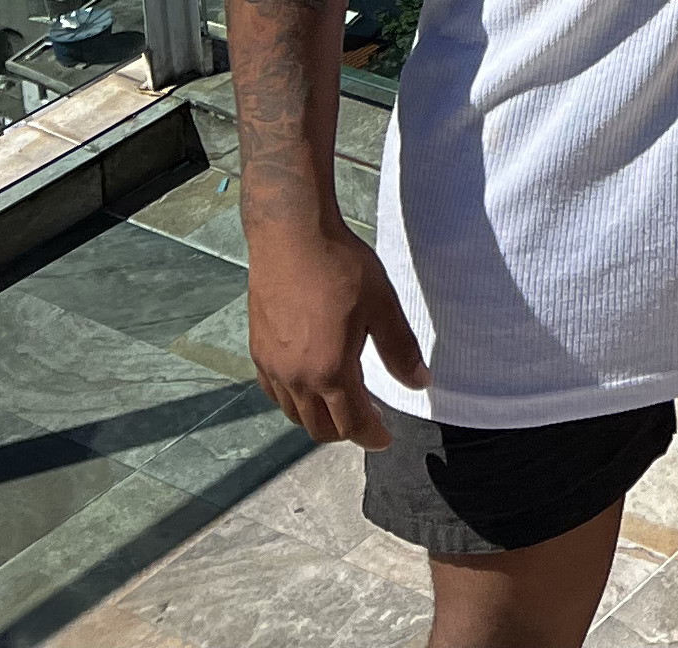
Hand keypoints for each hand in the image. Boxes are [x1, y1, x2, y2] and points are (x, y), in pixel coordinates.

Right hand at [248, 223, 424, 448]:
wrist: (291, 237)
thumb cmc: (341, 268)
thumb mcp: (382, 305)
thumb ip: (400, 350)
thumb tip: (419, 383)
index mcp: (330, 372)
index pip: (351, 423)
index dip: (372, 436)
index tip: (385, 439)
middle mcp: (296, 379)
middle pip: (319, 427)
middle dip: (345, 432)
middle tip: (366, 420)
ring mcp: (272, 368)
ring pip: (294, 414)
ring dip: (318, 419)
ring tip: (339, 404)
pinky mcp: (258, 351)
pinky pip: (274, 393)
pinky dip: (293, 401)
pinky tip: (306, 384)